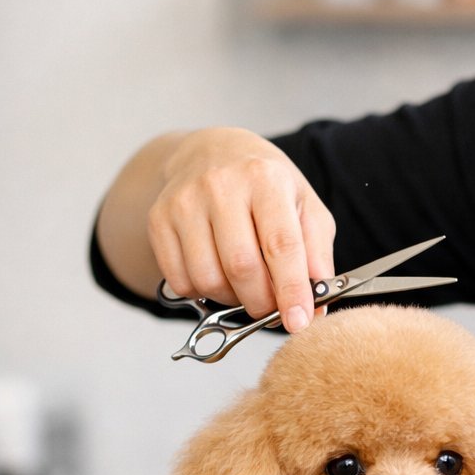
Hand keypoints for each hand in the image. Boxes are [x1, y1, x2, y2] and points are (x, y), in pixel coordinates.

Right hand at [148, 128, 335, 333]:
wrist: (210, 152)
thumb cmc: (264, 185)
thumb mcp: (304, 205)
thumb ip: (316, 253)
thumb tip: (315, 306)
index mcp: (265, 178)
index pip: (280, 244)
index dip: (291, 290)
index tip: (299, 321)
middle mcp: (220, 185)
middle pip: (241, 267)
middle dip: (261, 302)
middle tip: (271, 307)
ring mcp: (184, 202)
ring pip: (208, 280)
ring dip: (231, 299)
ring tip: (244, 285)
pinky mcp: (159, 220)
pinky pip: (180, 281)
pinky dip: (202, 292)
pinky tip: (216, 273)